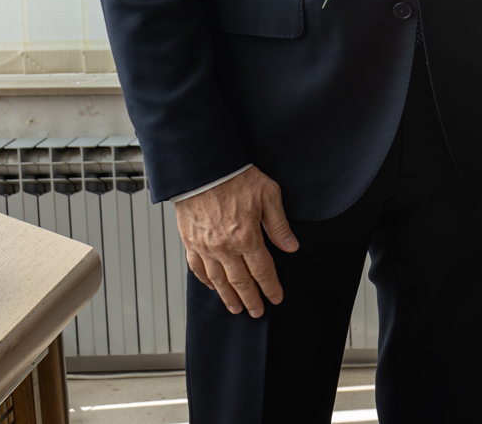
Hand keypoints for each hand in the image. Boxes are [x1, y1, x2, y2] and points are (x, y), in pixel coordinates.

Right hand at [174, 165, 298, 316]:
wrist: (203, 169)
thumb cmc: (237, 177)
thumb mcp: (269, 195)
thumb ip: (279, 225)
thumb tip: (291, 247)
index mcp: (247, 237)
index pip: (263, 270)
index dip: (271, 287)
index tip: (276, 298)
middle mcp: (225, 247)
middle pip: (241, 281)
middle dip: (251, 299)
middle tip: (257, 312)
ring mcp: (205, 246)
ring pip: (218, 280)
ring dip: (228, 296)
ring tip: (236, 308)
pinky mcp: (190, 241)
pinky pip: (197, 268)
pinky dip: (205, 280)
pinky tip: (212, 287)